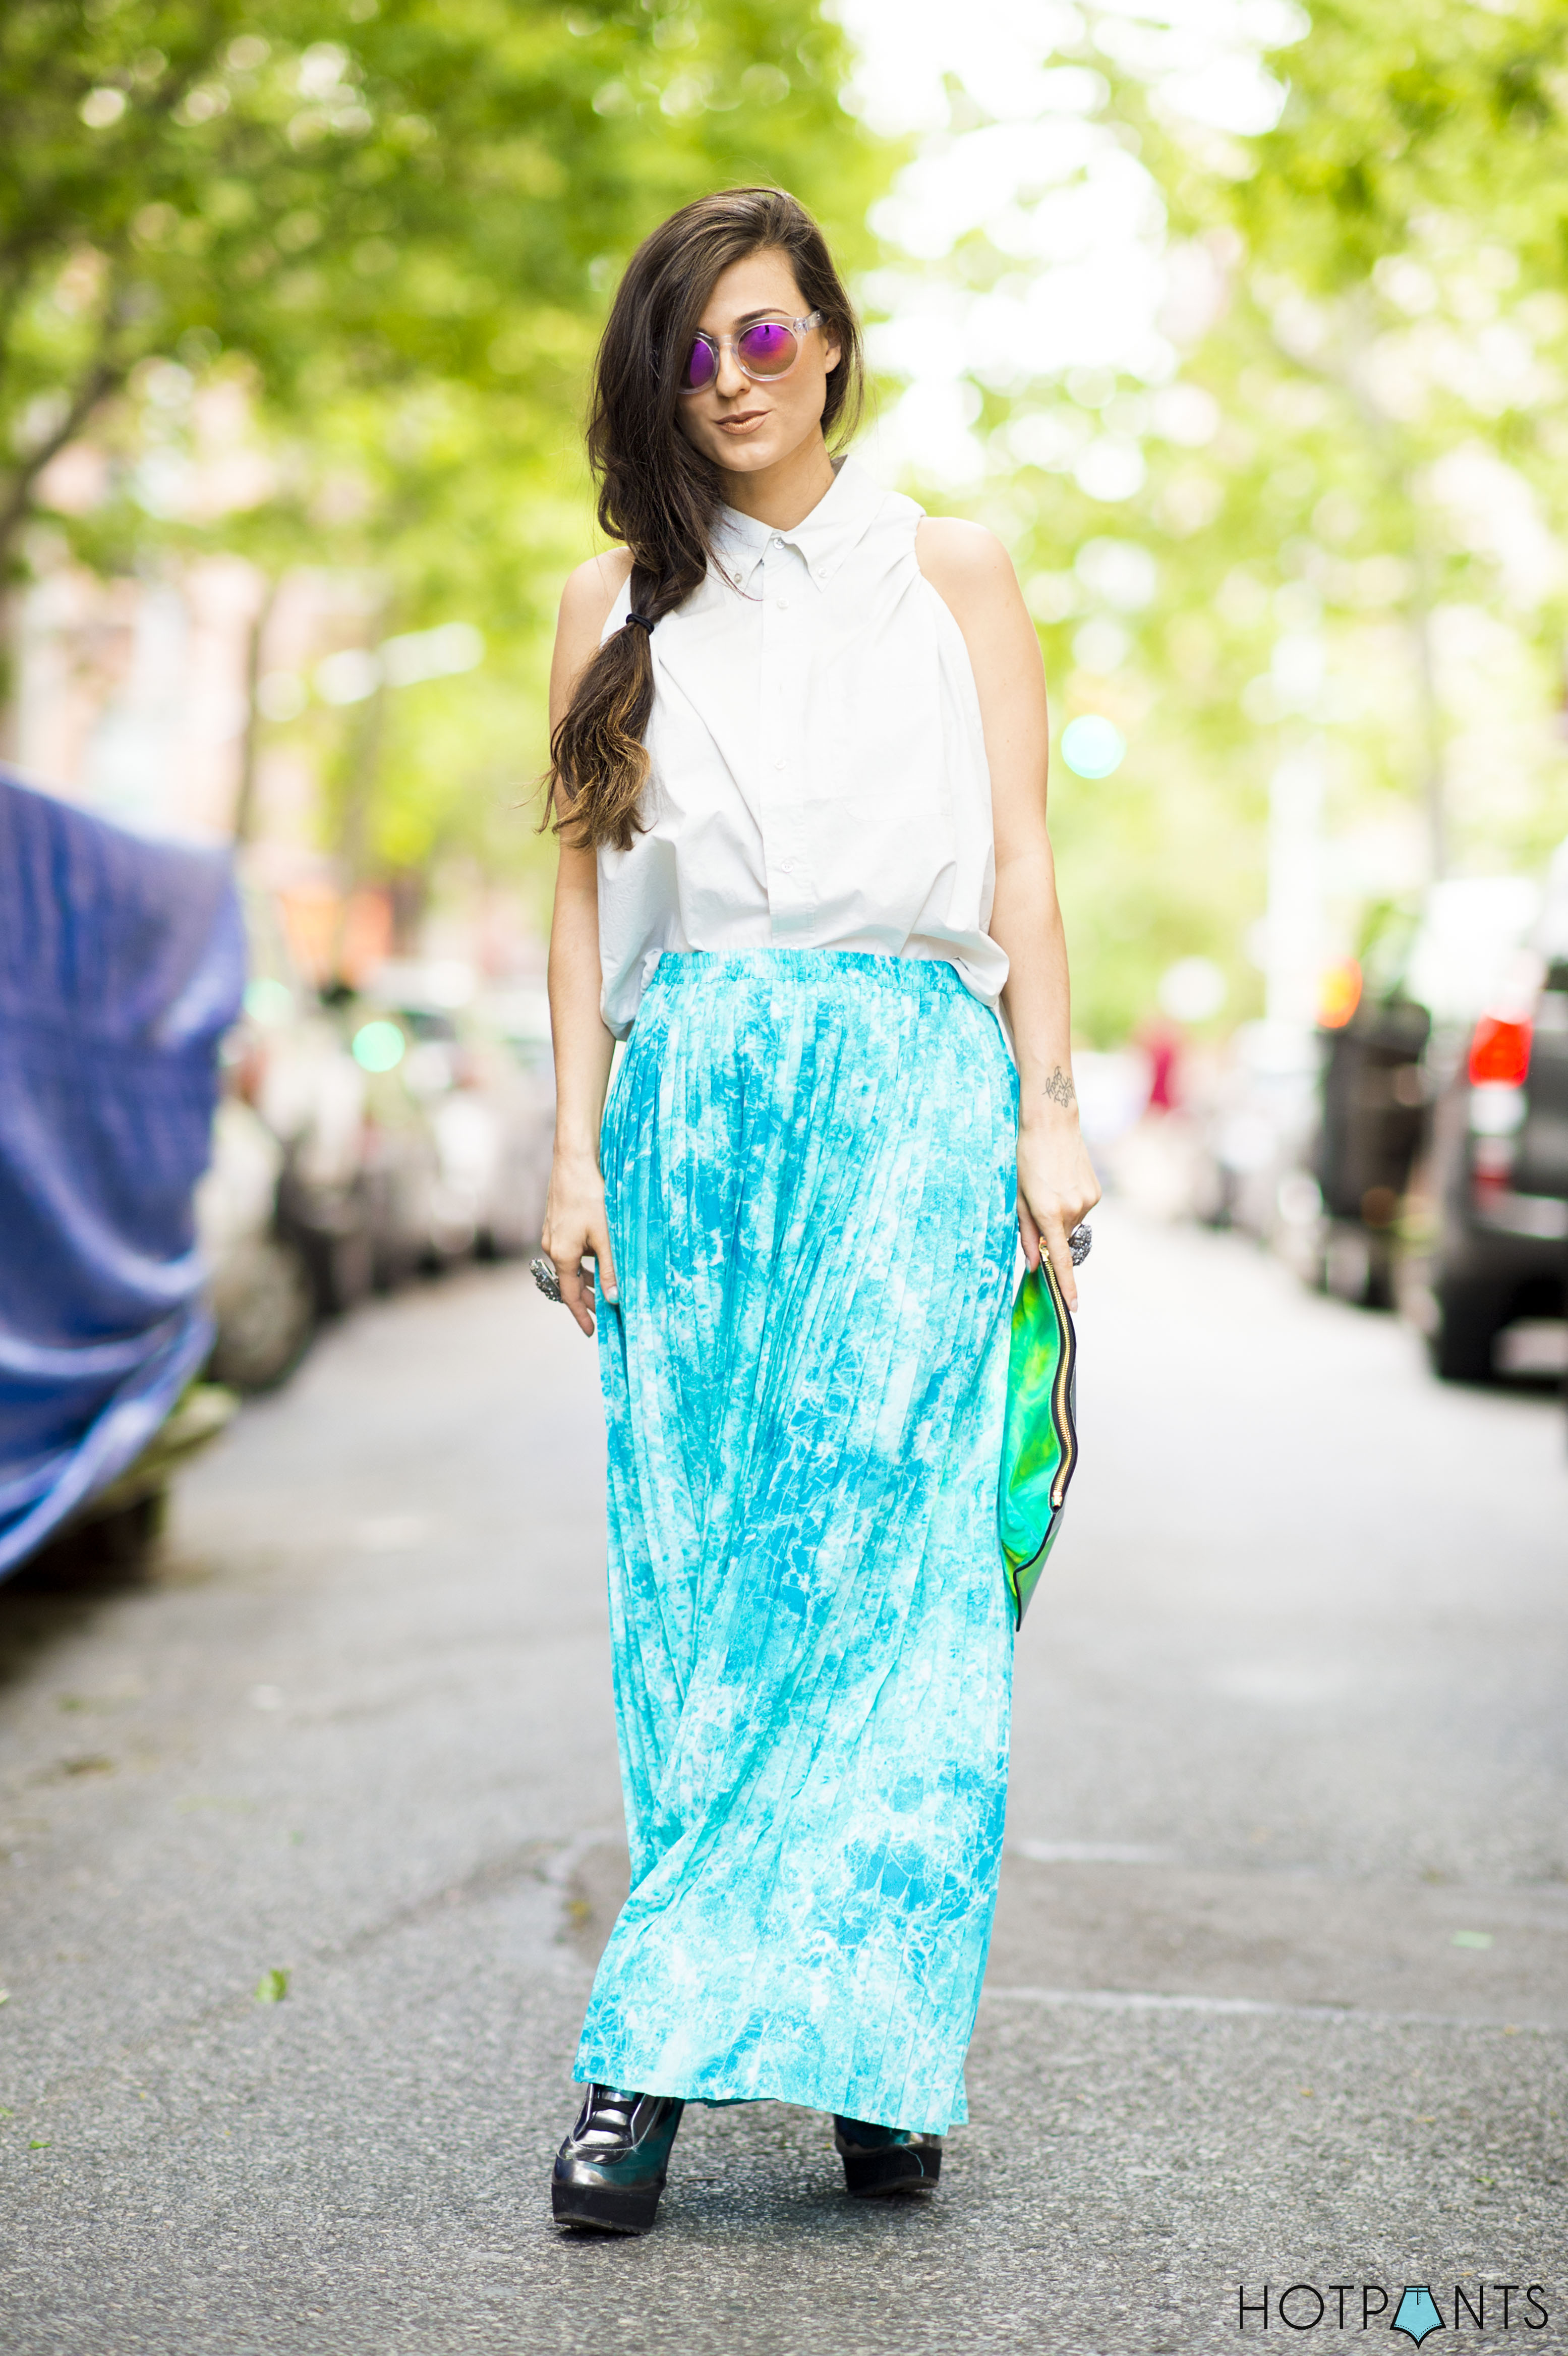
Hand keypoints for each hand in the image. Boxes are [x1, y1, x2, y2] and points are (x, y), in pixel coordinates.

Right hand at [540, 1148, 617, 1336]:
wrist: (573, 1161)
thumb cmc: (590, 1196)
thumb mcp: (605, 1236)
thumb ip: (609, 1268)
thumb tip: (613, 1298)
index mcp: (562, 1254)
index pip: (570, 1295)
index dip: (581, 1314)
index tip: (591, 1331)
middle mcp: (551, 1247)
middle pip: (568, 1282)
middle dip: (586, 1298)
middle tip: (602, 1313)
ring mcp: (551, 1234)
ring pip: (569, 1265)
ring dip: (585, 1278)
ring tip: (603, 1288)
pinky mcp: (555, 1223)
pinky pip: (568, 1251)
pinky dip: (581, 1261)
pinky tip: (595, 1256)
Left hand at [1016, 1110, 1100, 1311]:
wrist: (1052, 1122)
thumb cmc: (1026, 1157)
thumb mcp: (1017, 1196)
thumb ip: (1026, 1233)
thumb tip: (1034, 1264)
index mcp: (1049, 1213)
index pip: (1061, 1259)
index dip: (1066, 1285)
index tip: (1073, 1307)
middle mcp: (1073, 1209)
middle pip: (1061, 1239)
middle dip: (1049, 1233)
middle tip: (1035, 1205)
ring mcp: (1088, 1200)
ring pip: (1071, 1224)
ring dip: (1059, 1216)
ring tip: (1048, 1186)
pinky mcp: (1095, 1191)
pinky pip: (1080, 1209)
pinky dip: (1070, 1204)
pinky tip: (1061, 1181)